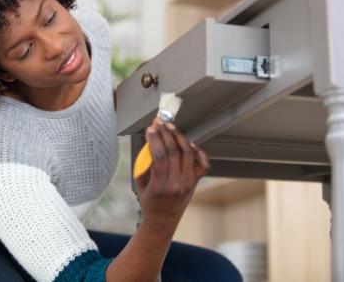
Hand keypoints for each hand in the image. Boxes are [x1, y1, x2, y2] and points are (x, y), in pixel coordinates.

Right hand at [135, 118, 210, 232]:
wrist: (163, 220)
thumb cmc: (150, 202)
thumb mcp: (141, 184)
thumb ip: (145, 164)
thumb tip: (151, 142)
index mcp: (160, 186)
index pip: (159, 156)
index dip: (155, 139)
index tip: (150, 129)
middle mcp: (177, 184)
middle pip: (173, 152)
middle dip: (165, 134)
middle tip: (160, 123)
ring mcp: (188, 183)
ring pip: (187, 153)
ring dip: (179, 137)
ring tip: (171, 128)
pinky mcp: (195, 182)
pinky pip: (202, 164)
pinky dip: (198, 151)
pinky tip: (190, 143)